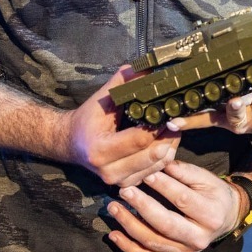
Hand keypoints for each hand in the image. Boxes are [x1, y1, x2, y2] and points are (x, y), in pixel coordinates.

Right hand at [63, 67, 180, 187]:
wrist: (71, 144)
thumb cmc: (87, 119)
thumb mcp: (102, 98)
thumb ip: (123, 82)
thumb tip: (146, 66)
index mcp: (100, 150)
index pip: (140, 139)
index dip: (159, 126)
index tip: (171, 111)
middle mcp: (109, 171)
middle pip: (153, 155)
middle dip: (169, 136)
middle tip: (179, 119)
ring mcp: (118, 181)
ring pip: (158, 166)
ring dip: (170, 146)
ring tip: (175, 128)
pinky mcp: (126, 184)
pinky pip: (154, 172)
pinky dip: (164, 157)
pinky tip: (166, 141)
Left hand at [106, 161, 242, 251]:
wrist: (226, 218)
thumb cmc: (215, 194)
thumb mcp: (206, 179)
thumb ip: (185, 172)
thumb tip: (161, 162)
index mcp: (210, 215)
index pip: (182, 200)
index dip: (163, 186)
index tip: (145, 173)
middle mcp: (198, 238)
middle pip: (165, 224)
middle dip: (141, 206)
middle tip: (124, 190)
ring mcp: (185, 251)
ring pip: (152, 242)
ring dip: (129, 225)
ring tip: (114, 207)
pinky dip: (128, 247)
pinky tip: (114, 235)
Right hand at [165, 73, 251, 139]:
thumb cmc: (240, 115)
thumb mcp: (220, 118)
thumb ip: (199, 114)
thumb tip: (168, 112)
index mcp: (225, 120)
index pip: (204, 120)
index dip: (189, 121)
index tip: (173, 121)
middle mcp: (242, 118)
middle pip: (235, 112)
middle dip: (234, 107)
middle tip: (233, 100)